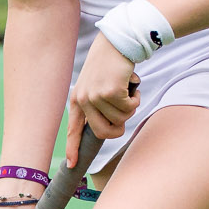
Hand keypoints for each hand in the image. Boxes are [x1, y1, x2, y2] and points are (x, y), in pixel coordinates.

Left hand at [65, 34, 139, 167]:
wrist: (116, 43)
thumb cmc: (109, 67)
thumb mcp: (95, 86)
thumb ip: (96, 106)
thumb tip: (105, 129)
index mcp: (76, 100)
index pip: (74, 129)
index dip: (74, 148)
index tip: (73, 165)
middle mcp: (83, 99)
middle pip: (103, 132)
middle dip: (118, 128)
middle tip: (125, 112)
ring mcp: (96, 96)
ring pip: (120, 119)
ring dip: (129, 106)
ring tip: (125, 89)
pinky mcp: (110, 92)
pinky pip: (129, 108)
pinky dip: (135, 98)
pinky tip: (130, 83)